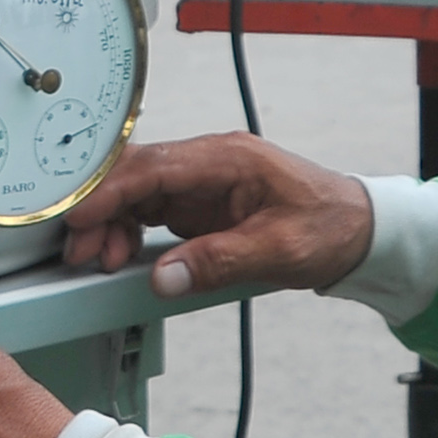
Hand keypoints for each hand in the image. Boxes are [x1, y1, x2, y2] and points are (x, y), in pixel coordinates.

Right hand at [59, 134, 374, 299]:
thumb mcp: (279, 251)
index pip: (151, 167)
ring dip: (110, 226)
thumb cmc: (330, 227)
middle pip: (133, 176)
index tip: (78, 218)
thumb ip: (218, 263)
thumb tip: (164, 278)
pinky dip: (128, 233)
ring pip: (135, 194)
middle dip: (98, 212)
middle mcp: (208, 162)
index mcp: (226, 158)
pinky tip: (122, 258)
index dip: (108, 192)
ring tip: (100, 261)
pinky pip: (149, 212)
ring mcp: (201, 182)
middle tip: (80, 252)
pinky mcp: (200, 204)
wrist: (359, 231)